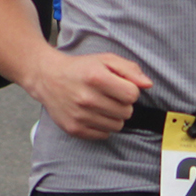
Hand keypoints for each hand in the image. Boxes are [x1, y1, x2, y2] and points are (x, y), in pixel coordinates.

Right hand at [27, 49, 152, 140]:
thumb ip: (130, 69)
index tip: (118, 86)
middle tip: (108, 95)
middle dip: (122, 103)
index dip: (129, 90)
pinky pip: (104, 135)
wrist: (47, 77)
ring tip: (100, 104)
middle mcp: (87, 98)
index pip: (132, 95)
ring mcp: (80, 115)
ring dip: (113, 116)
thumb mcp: (105, 60)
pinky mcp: (74, 129)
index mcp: (96, 77)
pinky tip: (92, 114)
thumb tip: (148, 84)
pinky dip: (102, 126)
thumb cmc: (81, 68)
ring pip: (117, 126)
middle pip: (126, 112)